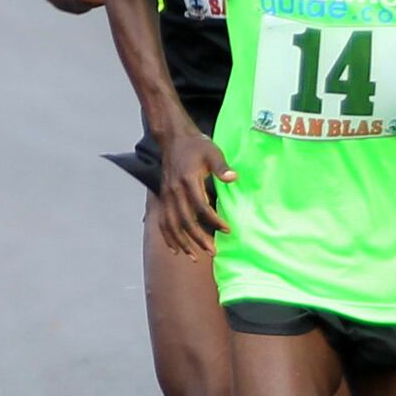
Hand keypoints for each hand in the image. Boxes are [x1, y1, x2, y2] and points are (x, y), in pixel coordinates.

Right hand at [153, 125, 233, 258]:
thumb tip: (233, 178)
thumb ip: (221, 166)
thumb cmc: (196, 146)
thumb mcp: (212, 152)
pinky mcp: (164, 198)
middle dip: (198, 238)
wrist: (173, 138)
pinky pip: (162, 221)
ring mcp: (167, 195)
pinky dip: (168, 237)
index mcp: (188, 179)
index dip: (213, 220)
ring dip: (182, 242)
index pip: (200, 206)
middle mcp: (174, 190)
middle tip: (213, 251)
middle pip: (184, 220)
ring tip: (194, 256)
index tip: (227, 230)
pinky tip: (175, 250)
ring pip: (171, 224)